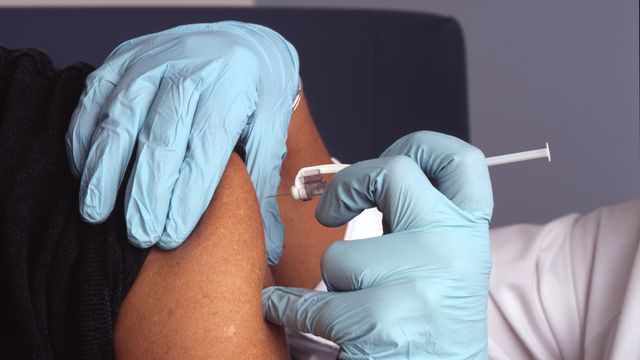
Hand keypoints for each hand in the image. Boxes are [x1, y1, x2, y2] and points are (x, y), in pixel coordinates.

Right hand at [65, 22, 298, 262]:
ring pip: (120, 119)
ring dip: (105, 169)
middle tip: (139, 235)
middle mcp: (189, 71)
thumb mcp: (273, 129)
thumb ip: (263, 184)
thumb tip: (268, 245)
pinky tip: (85, 170)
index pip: (205, 148)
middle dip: (146, 192)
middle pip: (160, 138)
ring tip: (96, 212)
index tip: (170, 236)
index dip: (186, 195)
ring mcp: (151, 61)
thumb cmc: (258, 93)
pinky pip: (95, 97)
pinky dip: (84, 134)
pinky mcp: (124, 58)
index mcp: (231, 89)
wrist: (241, 42)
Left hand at [262, 131, 493, 357]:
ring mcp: (422, 281)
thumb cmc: (429, 323)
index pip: (462, 160)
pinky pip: (310, 302)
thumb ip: (415, 221)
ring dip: (332, 282)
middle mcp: (455, 248)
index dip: (421, 145)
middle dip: (346, 185)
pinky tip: (287, 311)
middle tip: (327, 211)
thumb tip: (359, 181)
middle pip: (393, 173)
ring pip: (340, 255)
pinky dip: (288, 308)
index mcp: (470, 233)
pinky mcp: (385, 320)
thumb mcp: (439, 264)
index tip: (388, 156)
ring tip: (352, 307)